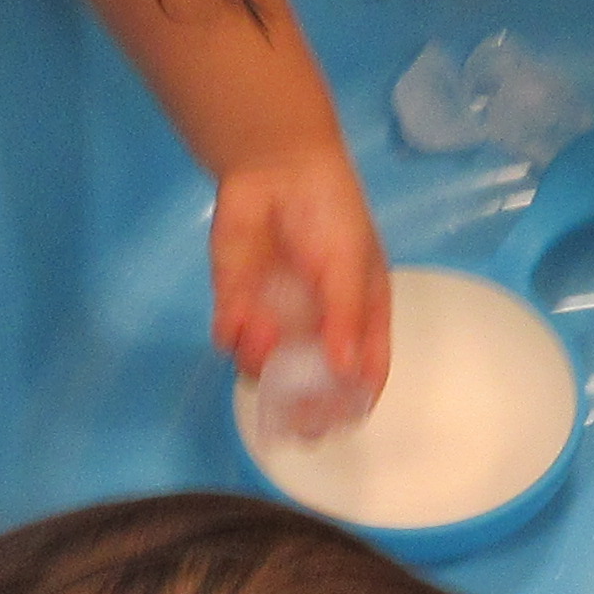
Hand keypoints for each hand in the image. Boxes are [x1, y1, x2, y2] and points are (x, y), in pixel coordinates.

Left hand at [209, 139, 391, 402]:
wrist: (277, 170)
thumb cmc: (331, 214)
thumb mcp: (352, 265)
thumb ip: (347, 318)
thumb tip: (346, 372)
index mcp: (357, 319)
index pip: (362, 374)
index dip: (352, 403)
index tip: (339, 422)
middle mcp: (316, 328)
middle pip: (310, 385)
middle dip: (300, 406)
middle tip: (292, 416)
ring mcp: (275, 318)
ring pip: (265, 368)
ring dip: (262, 364)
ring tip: (263, 333)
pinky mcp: (237, 303)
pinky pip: (232, 338)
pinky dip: (234, 338)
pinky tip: (240, 320)